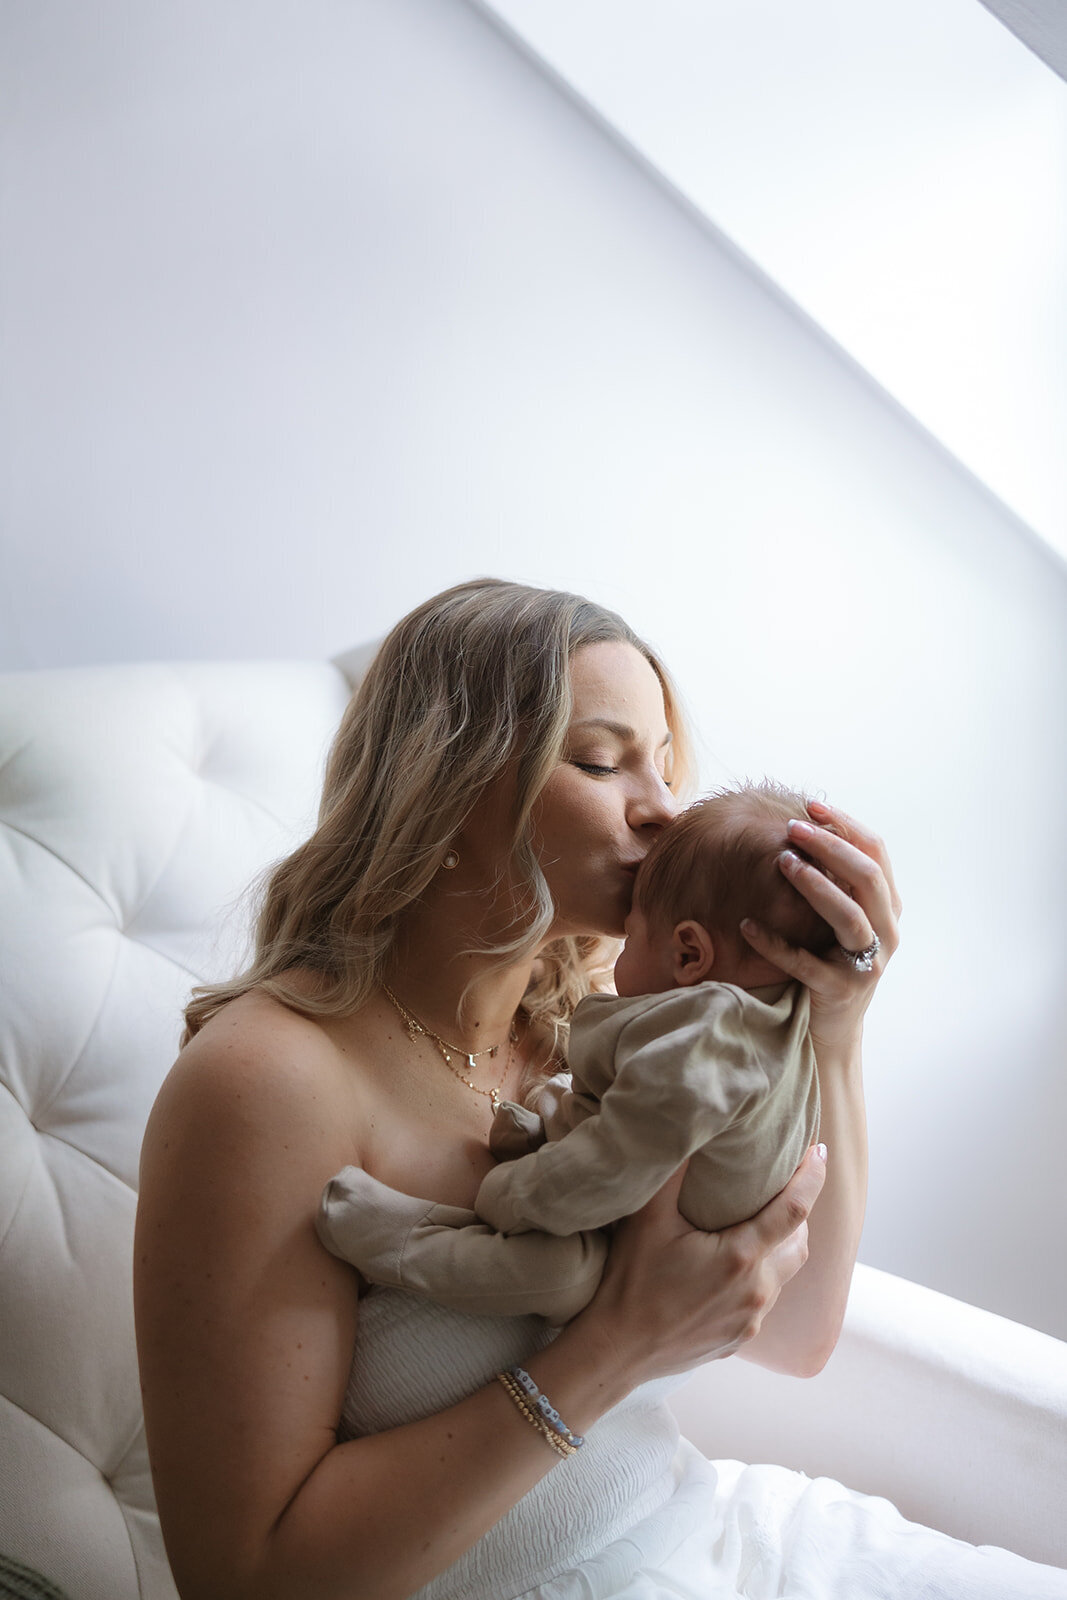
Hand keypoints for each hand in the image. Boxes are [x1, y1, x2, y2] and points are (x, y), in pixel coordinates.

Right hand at [576, 1147, 826, 1383]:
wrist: (616, 1350)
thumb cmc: (630, 1281)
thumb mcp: (647, 1219)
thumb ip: (672, 1173)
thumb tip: (690, 1129)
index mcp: (741, 1257)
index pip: (795, 1210)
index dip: (813, 1177)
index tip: (820, 1151)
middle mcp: (756, 1290)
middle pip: (798, 1243)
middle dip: (798, 1212)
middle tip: (784, 1185)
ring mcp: (750, 1319)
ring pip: (783, 1274)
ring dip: (780, 1246)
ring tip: (761, 1222)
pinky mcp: (739, 1338)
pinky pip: (762, 1300)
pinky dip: (760, 1276)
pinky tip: (733, 1267)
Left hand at [741, 800, 901, 1053]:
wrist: (833, 1030)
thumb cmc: (830, 962)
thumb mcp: (840, 917)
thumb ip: (836, 880)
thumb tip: (806, 825)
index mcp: (889, 907)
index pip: (877, 852)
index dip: (846, 824)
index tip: (811, 805)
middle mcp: (887, 932)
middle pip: (867, 877)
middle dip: (829, 846)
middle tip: (792, 827)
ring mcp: (868, 964)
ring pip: (848, 917)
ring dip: (815, 885)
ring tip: (782, 862)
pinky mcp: (841, 991)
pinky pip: (806, 963)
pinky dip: (775, 942)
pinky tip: (747, 925)